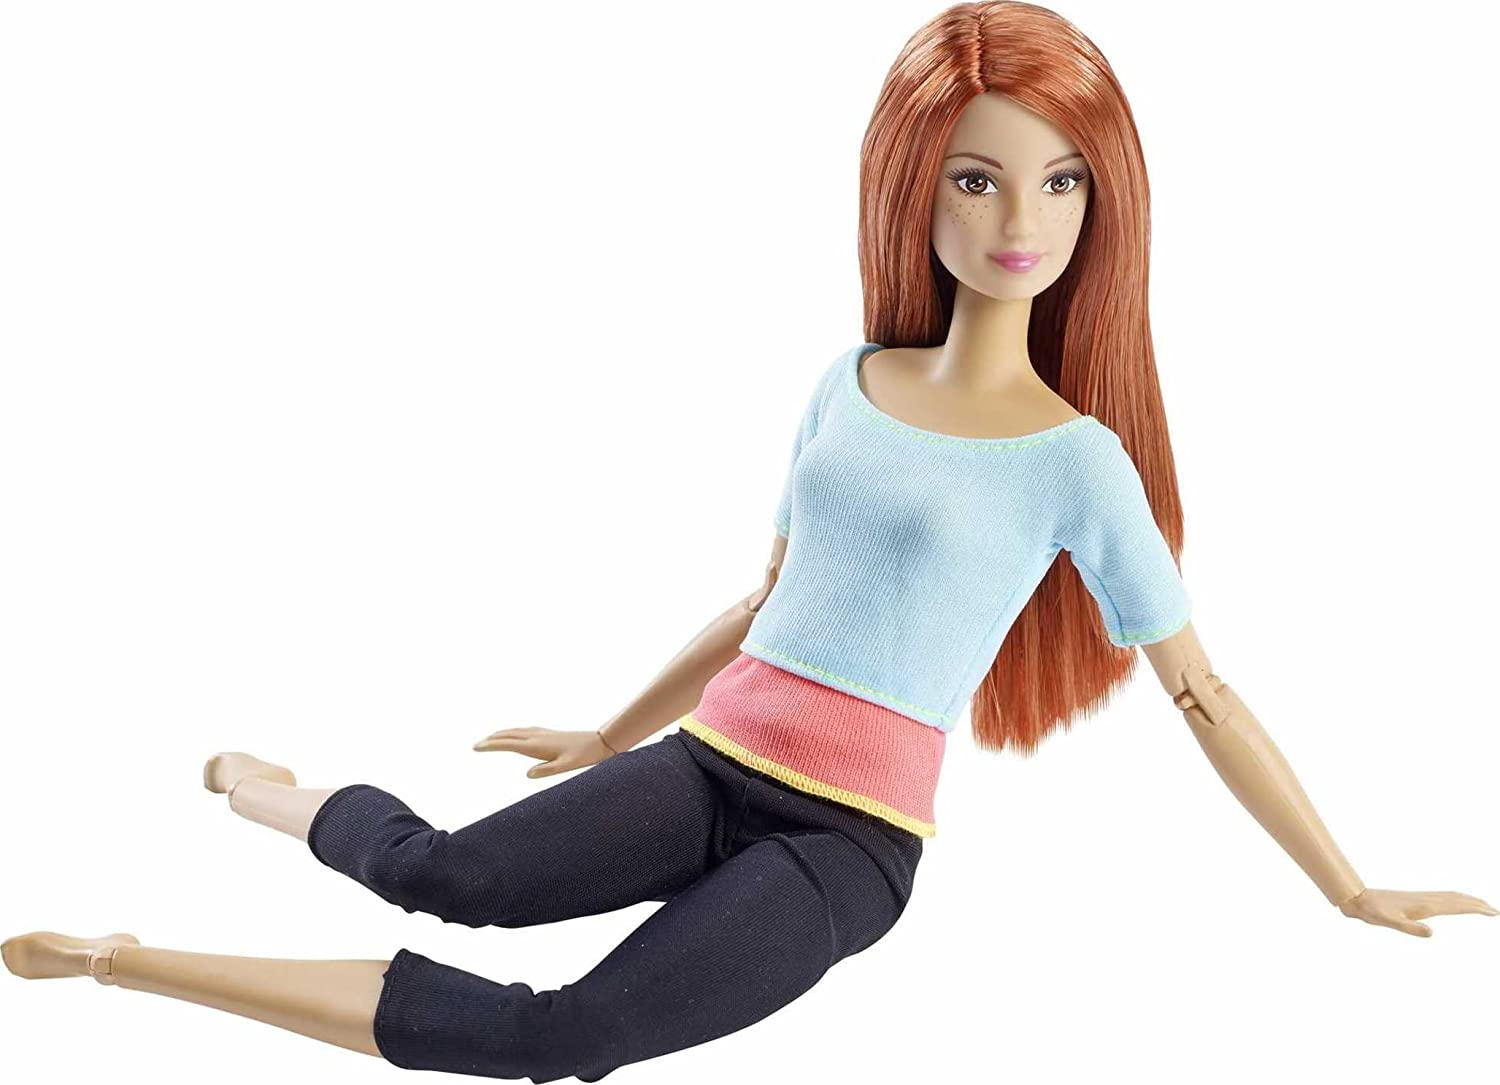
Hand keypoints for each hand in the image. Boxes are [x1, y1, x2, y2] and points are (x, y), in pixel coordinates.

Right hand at [471, 726, 614, 778]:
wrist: (600, 742)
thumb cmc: (584, 756)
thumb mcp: (566, 767)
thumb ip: (547, 771)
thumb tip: (528, 774)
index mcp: (538, 745)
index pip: (508, 744)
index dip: (491, 745)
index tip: (476, 747)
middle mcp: (537, 736)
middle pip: (508, 736)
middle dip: (491, 740)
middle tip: (475, 745)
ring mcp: (543, 733)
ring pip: (516, 731)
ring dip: (501, 735)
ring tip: (489, 739)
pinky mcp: (549, 734)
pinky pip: (524, 730)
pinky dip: (513, 732)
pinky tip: (515, 735)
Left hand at [1337, 887, 1497, 936]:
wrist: (1358, 898)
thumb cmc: (1373, 911)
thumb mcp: (1390, 923)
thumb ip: (1410, 928)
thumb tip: (1432, 933)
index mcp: (1425, 905)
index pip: (1456, 906)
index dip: (1475, 909)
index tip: (1493, 912)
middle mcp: (1425, 899)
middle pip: (1457, 899)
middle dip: (1477, 904)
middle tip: (1494, 910)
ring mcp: (1420, 898)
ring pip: (1450, 897)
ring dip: (1467, 900)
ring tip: (1481, 905)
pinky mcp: (1415, 899)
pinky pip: (1441, 898)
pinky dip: (1454, 900)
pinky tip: (1452, 904)